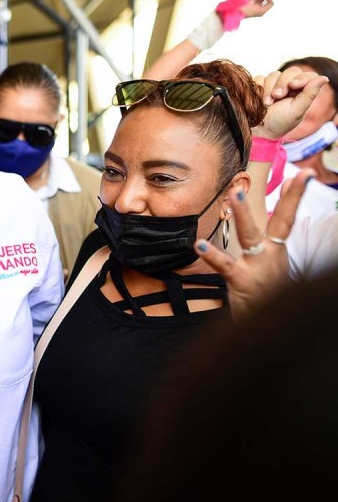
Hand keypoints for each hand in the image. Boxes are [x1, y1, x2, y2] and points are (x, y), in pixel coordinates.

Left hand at [194, 168, 314, 319]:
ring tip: (235, 194)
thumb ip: (263, 245)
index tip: (302, 174)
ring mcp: (258, 269)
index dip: (294, 197)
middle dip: (285, 199)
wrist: (266, 328)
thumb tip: (263, 221)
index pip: (287, 219)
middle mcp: (271, 257)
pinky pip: (225, 265)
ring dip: (244, 215)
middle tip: (283, 173)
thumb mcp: (268, 267)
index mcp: (277, 252)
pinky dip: (212, 255)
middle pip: (280, 222)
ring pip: (250, 236)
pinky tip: (199, 243)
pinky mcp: (242, 282)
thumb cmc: (263, 294)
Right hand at [252, 67, 328, 138]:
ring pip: (273, 75)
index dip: (301, 77)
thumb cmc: (279, 123)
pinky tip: (259, 100)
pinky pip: (259, 79)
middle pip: (290, 71)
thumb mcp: (296, 111)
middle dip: (283, 83)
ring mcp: (273, 84)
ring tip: (267, 103)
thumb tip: (324, 79)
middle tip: (277, 95)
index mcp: (301, 91)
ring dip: (269, 89)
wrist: (258, 130)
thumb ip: (309, 95)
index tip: (293, 85)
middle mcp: (288, 85)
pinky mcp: (259, 85)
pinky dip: (259, 88)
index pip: (307, 75)